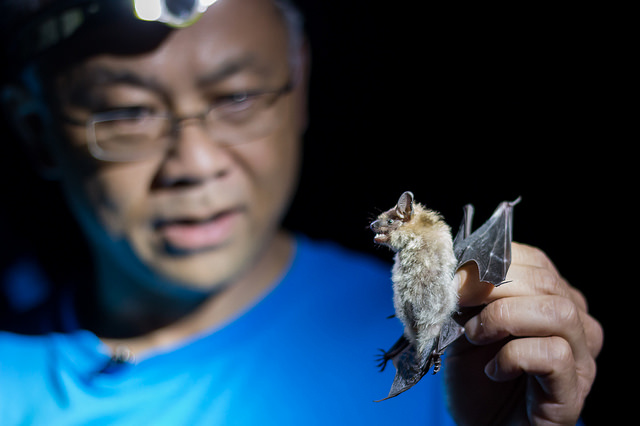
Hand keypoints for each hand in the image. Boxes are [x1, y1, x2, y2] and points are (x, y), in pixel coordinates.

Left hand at [445, 243, 602, 424]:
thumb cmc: (474, 376)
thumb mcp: (466, 324)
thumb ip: (470, 296)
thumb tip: (459, 266)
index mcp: (552, 300)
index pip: (536, 261)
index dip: (493, 262)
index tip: (457, 276)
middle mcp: (576, 326)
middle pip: (546, 283)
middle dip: (492, 287)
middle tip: (459, 302)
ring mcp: (581, 360)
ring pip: (558, 312)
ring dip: (504, 317)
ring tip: (476, 335)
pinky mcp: (573, 393)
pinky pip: (554, 355)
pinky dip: (514, 356)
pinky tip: (495, 370)